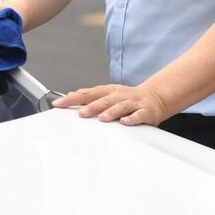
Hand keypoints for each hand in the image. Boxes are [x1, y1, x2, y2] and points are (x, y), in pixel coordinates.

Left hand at [52, 83, 170, 125]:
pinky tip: (125, 123)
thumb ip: (90, 97)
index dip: (73, 98)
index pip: (88, 93)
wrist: (155, 97)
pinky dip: (131, 118)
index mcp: (109, 91)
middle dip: (92, 106)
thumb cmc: (129, 98)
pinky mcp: (145, 111)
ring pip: (120, 106)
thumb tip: (70, 96)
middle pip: (104, 100)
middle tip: (80, 114)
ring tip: (102, 118)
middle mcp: (119, 95)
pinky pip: (138, 115)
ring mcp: (132, 103)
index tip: (59, 104)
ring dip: (111, 111)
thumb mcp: (108, 94)